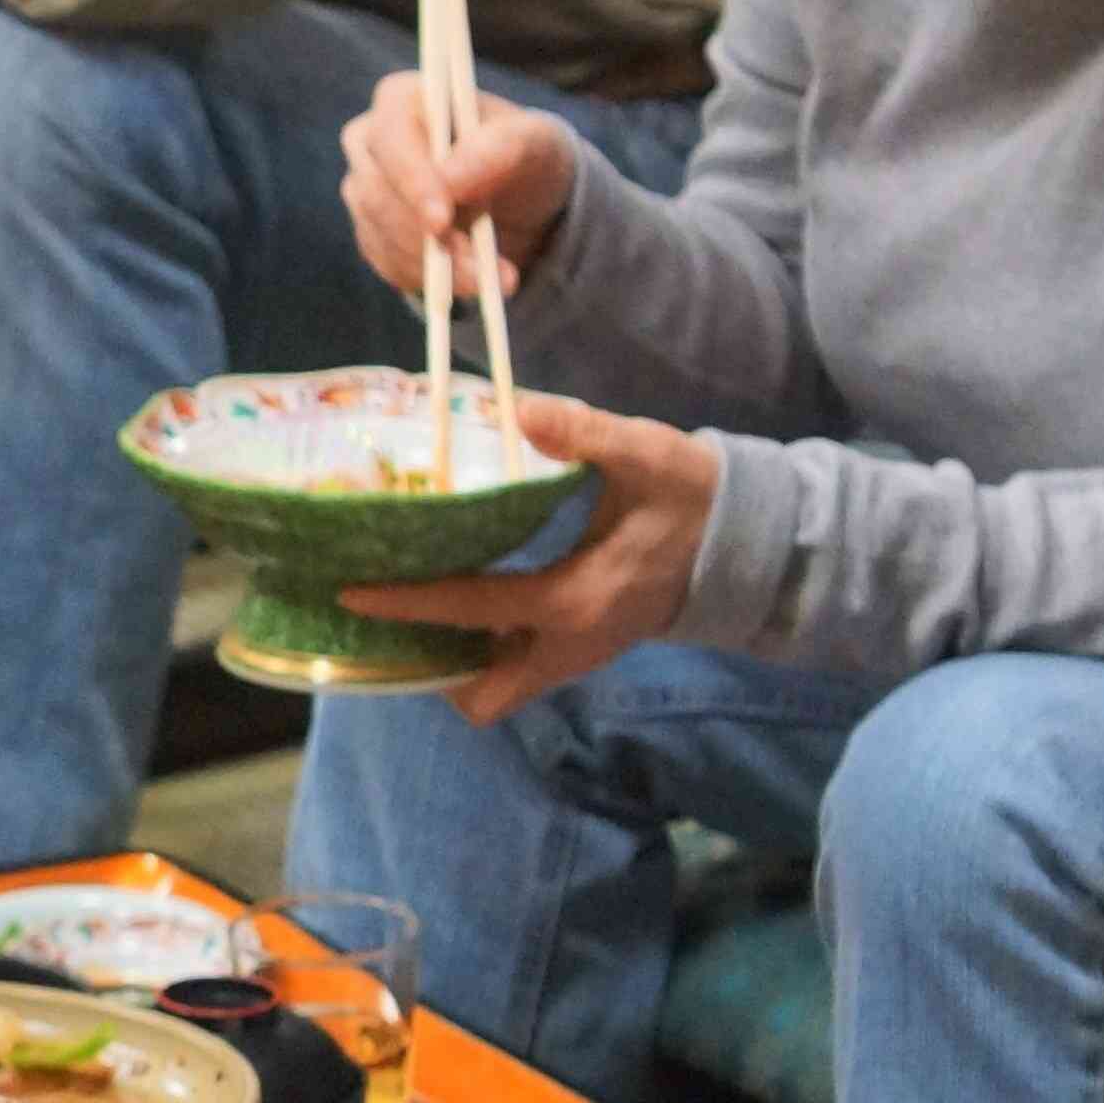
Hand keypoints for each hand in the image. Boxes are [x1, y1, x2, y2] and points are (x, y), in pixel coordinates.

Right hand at [336, 68, 578, 298]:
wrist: (526, 204)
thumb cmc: (527, 157)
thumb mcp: (535, 144)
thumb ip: (498, 149)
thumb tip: (449, 179)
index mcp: (403, 99)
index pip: (390, 137)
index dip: (412, 181)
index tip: (441, 221)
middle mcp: (371, 141)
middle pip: (375, 192)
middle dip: (427, 236)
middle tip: (479, 268)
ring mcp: (365, 189)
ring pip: (380, 234)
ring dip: (437, 265)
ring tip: (491, 277)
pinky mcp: (372, 233)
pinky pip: (387, 264)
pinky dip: (430, 280)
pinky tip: (470, 280)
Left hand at [337, 394, 715, 723]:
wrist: (751, 541)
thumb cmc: (694, 496)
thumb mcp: (646, 455)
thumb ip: (583, 433)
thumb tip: (522, 407)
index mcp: (575, 601)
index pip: (474, 611)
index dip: (409, 603)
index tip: (352, 593)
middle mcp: (570, 647)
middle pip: (481, 695)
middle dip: (429, 667)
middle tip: (385, 620)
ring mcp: (579, 657)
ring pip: (498, 689)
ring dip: (454, 661)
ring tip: (405, 610)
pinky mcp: (583, 651)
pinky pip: (517, 670)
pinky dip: (482, 649)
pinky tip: (455, 597)